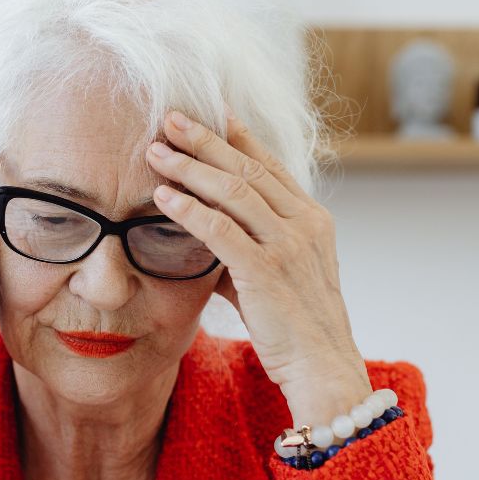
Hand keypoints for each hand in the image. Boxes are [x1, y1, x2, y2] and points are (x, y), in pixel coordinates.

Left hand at [144, 106, 371, 423]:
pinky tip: (163, 198)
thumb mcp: (275, 275)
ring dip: (189, 168)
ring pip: (232, 191)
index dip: (238, 136)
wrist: (322, 367)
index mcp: (312, 219)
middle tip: (170, 118)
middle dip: (205, 141)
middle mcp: (304, 224)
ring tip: (156, 152)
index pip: (269, 165)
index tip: (211, 112)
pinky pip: (220, 230)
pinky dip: (188, 210)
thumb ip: (244, 249)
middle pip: (247, 168)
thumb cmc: (295, 327)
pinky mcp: (266, 270)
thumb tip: (204, 234)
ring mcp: (288, 245)